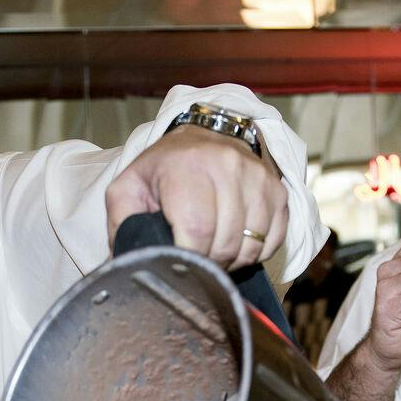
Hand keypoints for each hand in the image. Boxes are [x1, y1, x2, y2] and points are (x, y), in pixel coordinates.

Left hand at [105, 125, 286, 269]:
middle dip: (209, 263)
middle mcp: (226, 166)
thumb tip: (128, 263)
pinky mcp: (277, 189)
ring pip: (250, 245)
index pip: (197, 230)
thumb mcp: (130, 188)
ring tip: (214, 250)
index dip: (190, 258)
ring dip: (232, 260)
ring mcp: (257, 177)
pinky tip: (236, 241)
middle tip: (197, 260)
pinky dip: (255, 251)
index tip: (182, 264)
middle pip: (225, 242)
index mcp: (186, 167)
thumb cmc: (164, 169)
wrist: (205, 135)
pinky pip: (272, 239)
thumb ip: (122, 222)